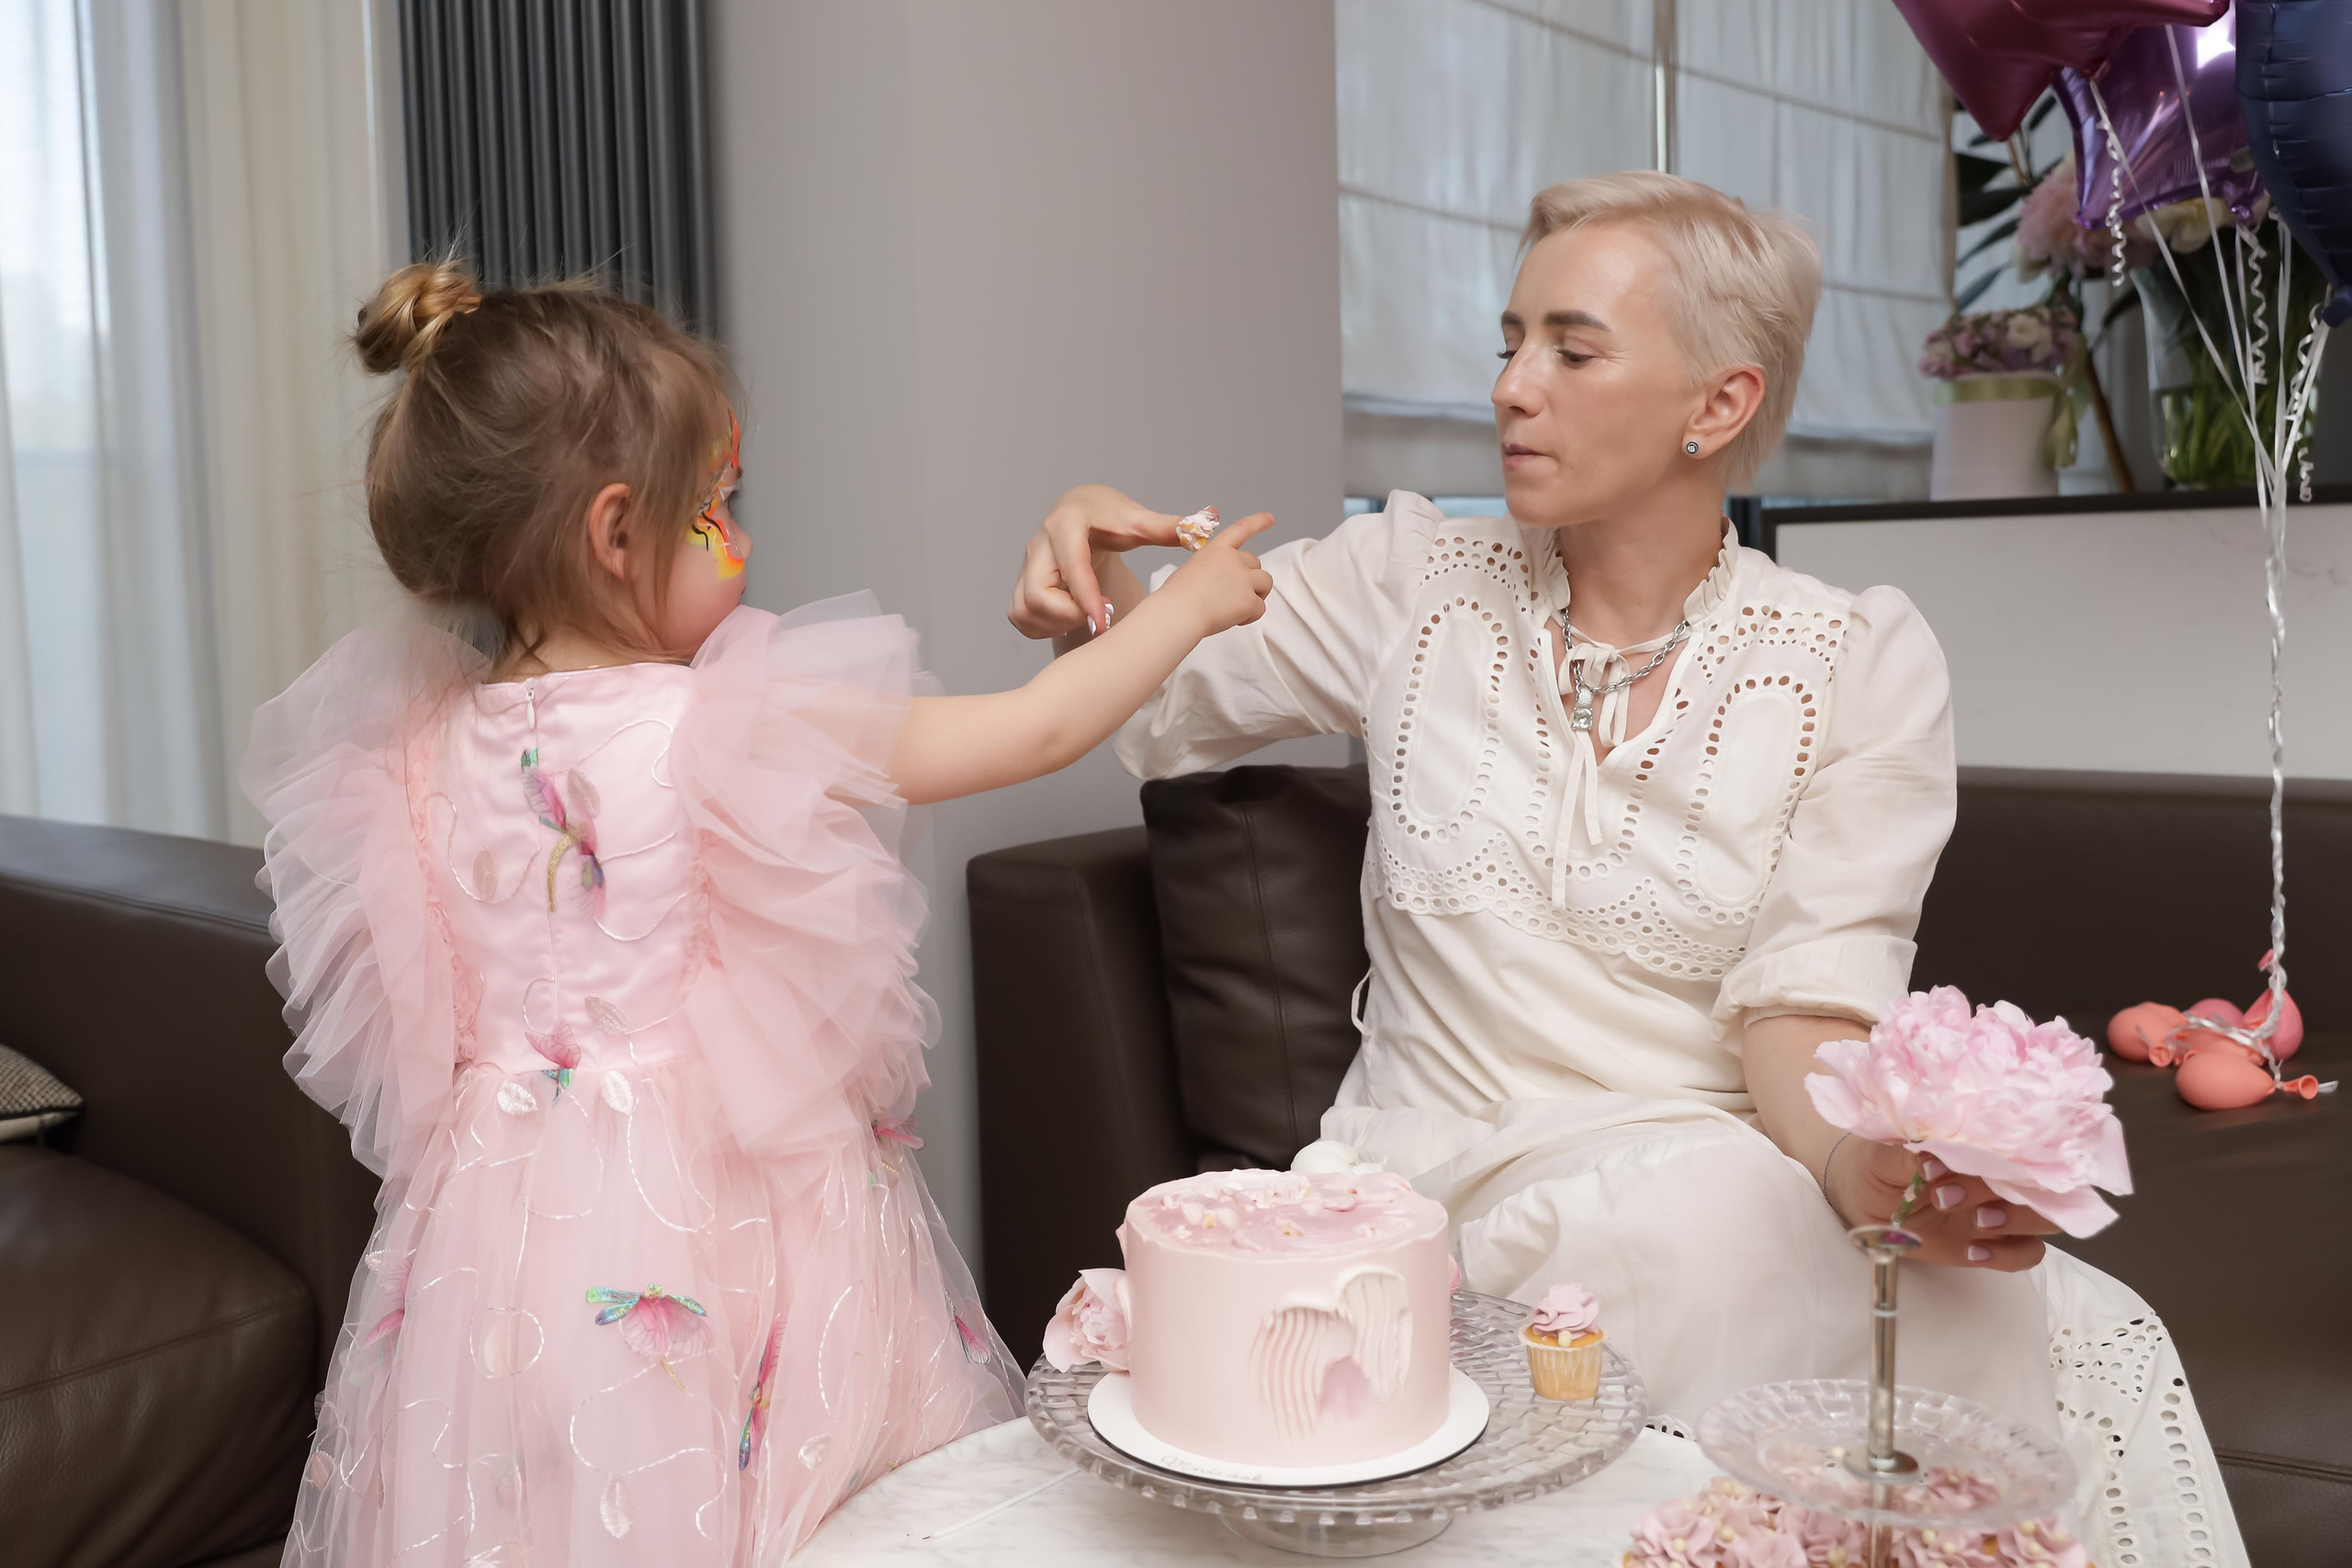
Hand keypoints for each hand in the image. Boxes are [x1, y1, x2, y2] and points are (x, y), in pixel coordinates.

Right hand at [1009, 484, 1186, 638]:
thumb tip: (1207, 523)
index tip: (1104, 621)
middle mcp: (1039, 544)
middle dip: (1069, 614)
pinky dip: (1042, 628)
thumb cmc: (1110, 518)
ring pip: (1025, 609)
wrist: (1082, 513)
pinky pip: (1020, 617)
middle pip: (1037, 593)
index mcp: (1067, 523)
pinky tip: (1071, 621)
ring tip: (1088, 616)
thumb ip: (1170, 526)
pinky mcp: (1021, 584)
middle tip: (1101, 615)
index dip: (1085, 595)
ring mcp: (1026, 566)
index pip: (1071, 563)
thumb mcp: (1138, 520)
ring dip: (1056, 623)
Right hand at [1156, 512, 1275, 637]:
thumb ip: (1213, 569)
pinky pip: (1260, 608)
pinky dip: (1251, 616)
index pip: (1241, 529)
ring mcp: (1243, 579)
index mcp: (1217, 550)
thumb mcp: (1192, 569)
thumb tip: (1221, 585)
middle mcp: (1233, 560)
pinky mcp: (1249, 600)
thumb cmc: (1177, 597)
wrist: (1178, 614)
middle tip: (1237, 595)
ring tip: (1240, 608)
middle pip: (1256, 563)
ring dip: (1257, 594)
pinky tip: (1235, 620)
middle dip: (1251, 578)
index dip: (1258, 522)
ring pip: (1266, 583)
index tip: (1270, 518)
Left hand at [1824, 1139, 2058, 1271]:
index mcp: (1975, 1146)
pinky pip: (2026, 1253)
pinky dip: (2009, 1256)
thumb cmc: (1876, 1165)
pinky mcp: (1990, 1242)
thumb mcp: (1881, 1157)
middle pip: (2039, 1184)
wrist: (1862, 1198)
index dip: (1993, 1158)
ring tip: (1977, 1223)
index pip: (2010, 1147)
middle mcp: (1994, 1177)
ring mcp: (1996, 1210)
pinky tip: (1974, 1252)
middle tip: (1949, 1198)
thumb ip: (1907, 1156)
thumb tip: (1931, 1158)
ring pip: (2043, 1219)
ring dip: (2018, 1221)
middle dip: (2008, 1193)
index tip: (1943, 1170)